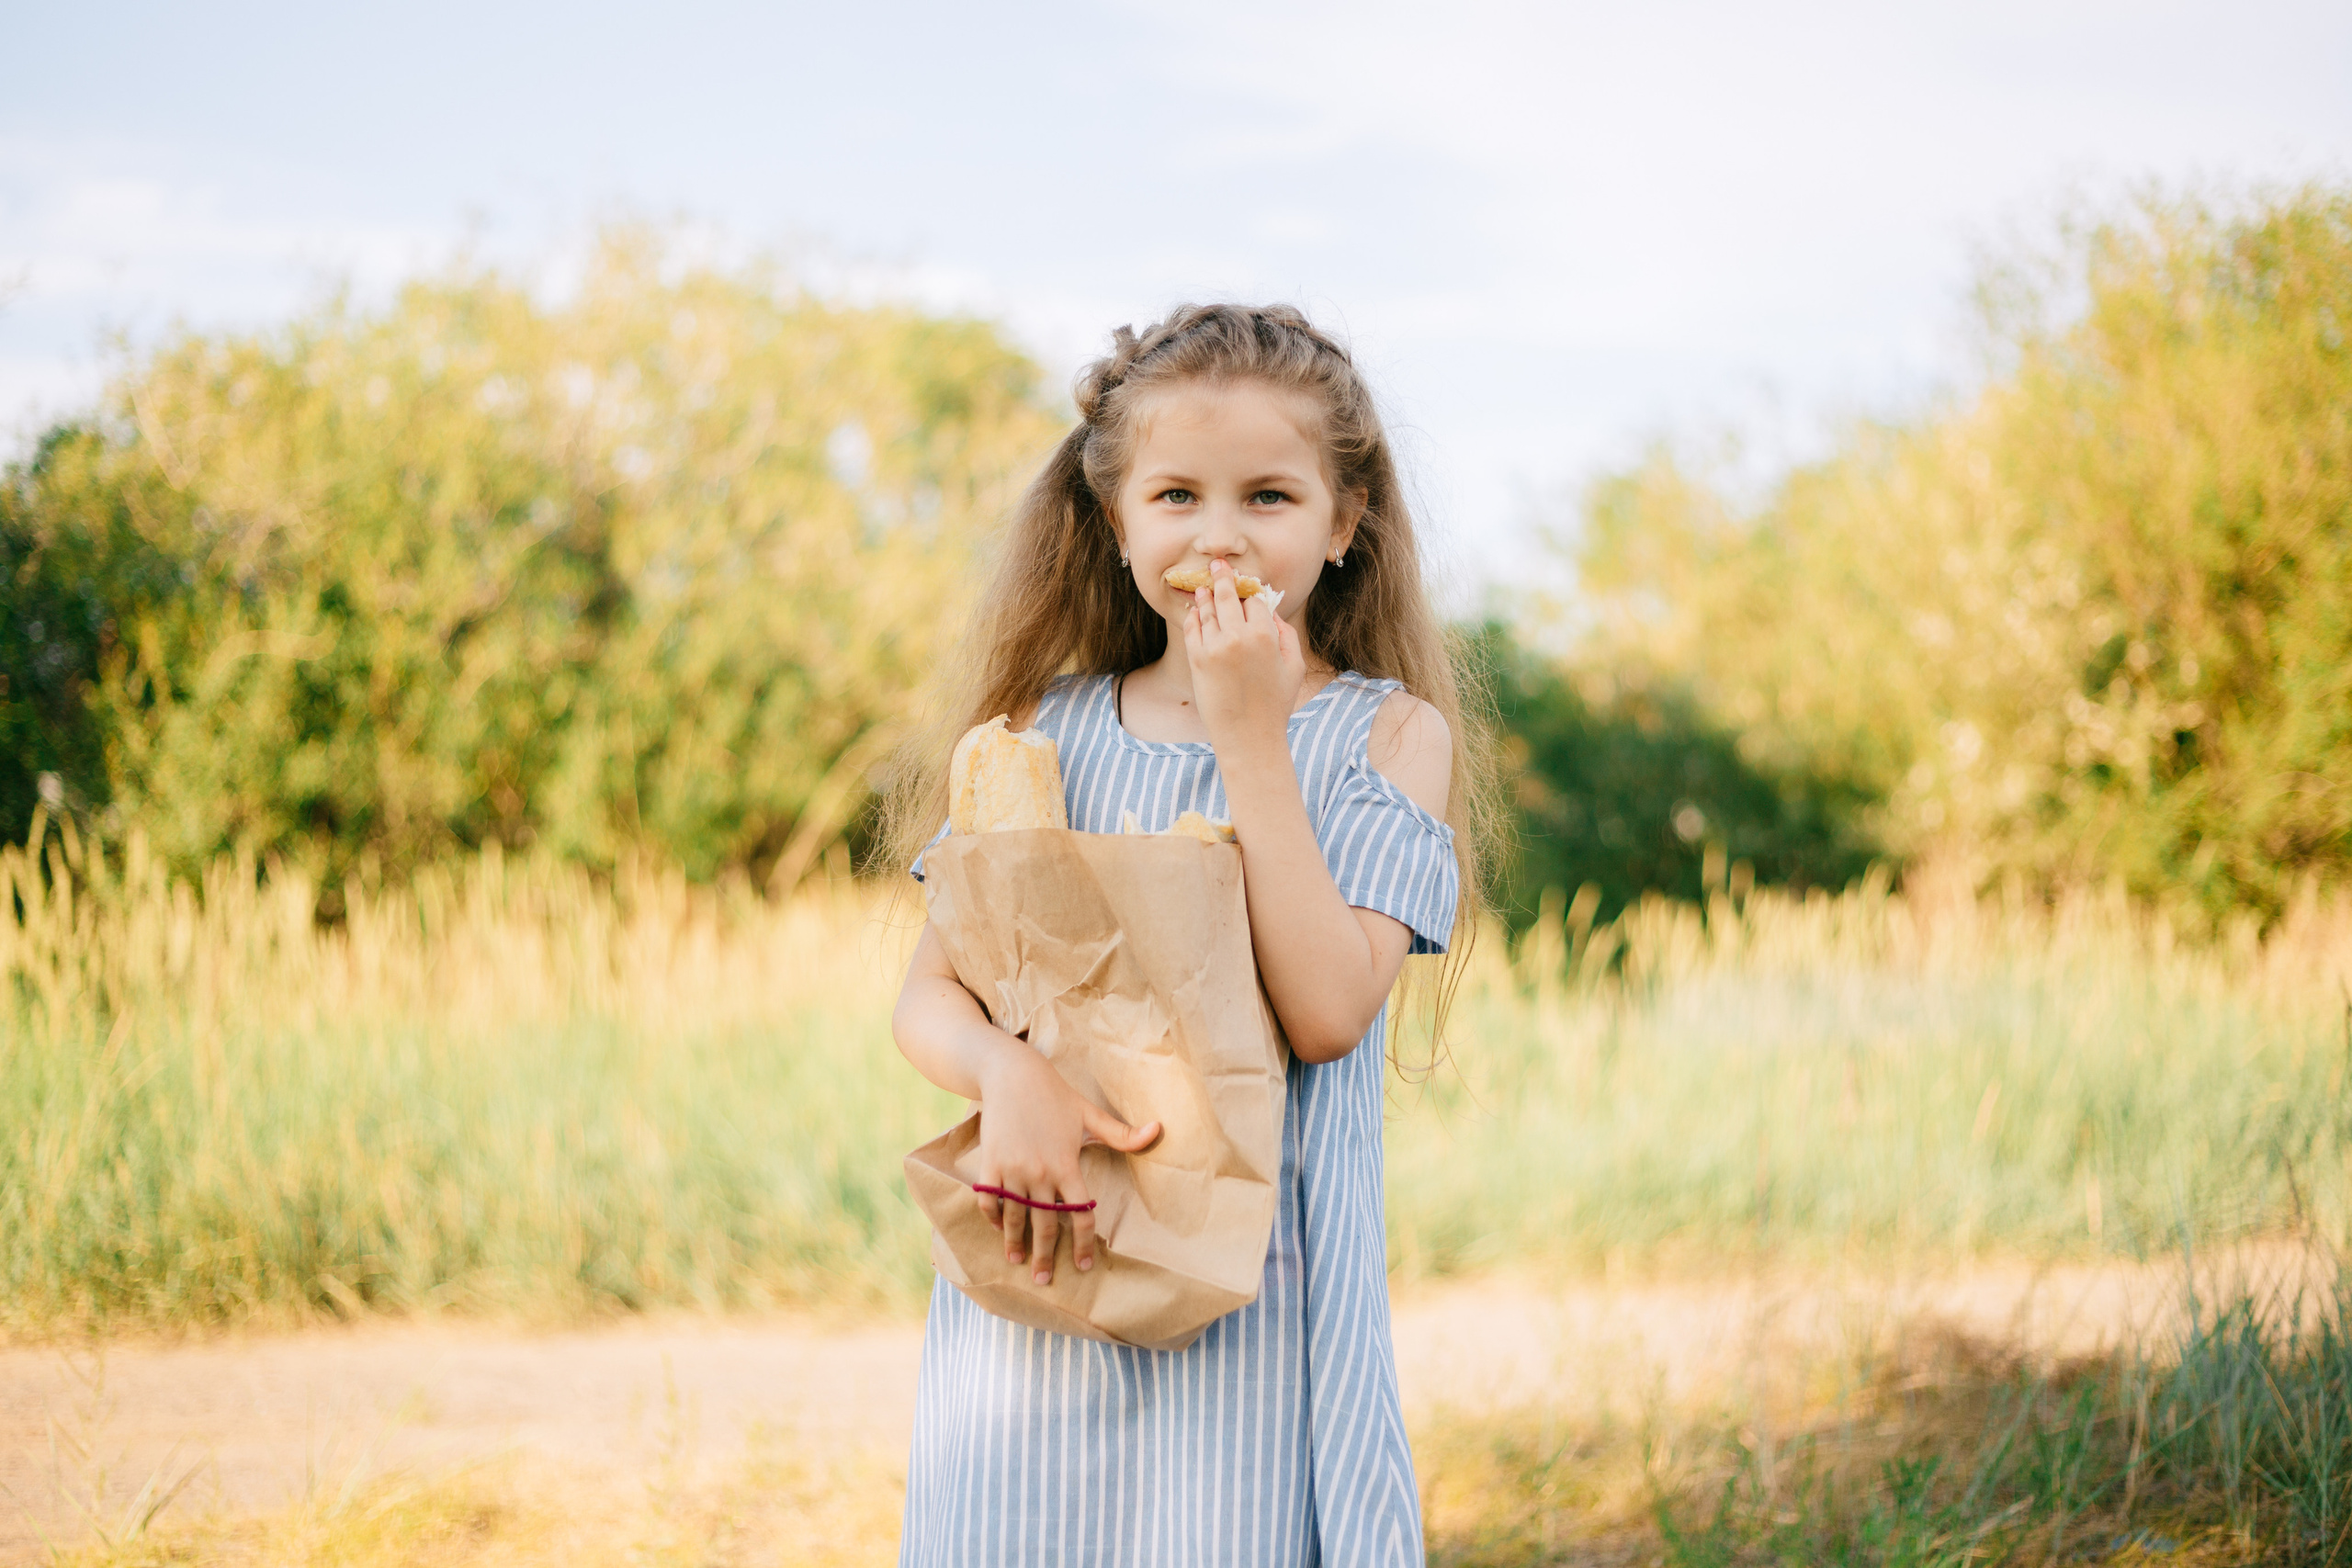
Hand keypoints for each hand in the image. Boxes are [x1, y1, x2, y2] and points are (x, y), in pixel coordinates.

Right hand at [973, 1037, 1160, 1284]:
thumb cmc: (1055, 1093)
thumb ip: (1121, 1133)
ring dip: (1015, 1243)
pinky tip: (999, 1229)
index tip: (1083, 1265)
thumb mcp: (1089, 1113)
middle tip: (1044, 1281)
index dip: (1083, 1244)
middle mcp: (1039, 1172)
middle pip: (1044, 1225)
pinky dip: (993, 1217)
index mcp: (1066, 1164)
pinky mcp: (989, 1163)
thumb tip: (1159, 1131)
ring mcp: (1011, 1169)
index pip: (1080, 1215)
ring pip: (1014, 1217)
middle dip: (1044, 1256)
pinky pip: (989, 1199)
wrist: (1011, 1073)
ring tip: (1016, 1262)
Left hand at [1184, 558, 1304, 753]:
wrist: (1248, 737)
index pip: (1256, 600)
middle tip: (1218, 564)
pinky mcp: (1197, 659)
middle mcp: (1239, 636)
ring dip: (1206, 595)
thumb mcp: (1294, 667)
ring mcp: (1214, 647)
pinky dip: (1193, 616)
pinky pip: (1193, 628)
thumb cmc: (1275, 705)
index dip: (1252, 594)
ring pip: (1208, 609)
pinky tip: (1195, 611)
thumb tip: (1271, 613)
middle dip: (1223, 577)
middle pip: (1229, 596)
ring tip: (1203, 586)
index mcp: (1266, 635)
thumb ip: (1287, 635)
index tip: (1247, 588)